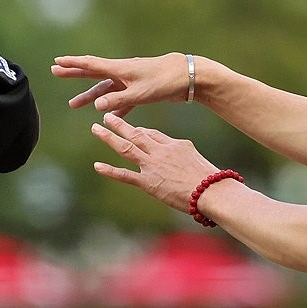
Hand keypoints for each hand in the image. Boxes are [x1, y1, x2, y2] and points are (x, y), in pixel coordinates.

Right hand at [52, 53, 190, 115]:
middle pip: (93, 73)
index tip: (56, 62)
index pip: (91, 65)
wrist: (189, 77)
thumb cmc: (166, 81)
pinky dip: (114, 106)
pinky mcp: (141, 89)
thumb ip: (119, 100)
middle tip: (55, 72)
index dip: (72, 64)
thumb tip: (97, 106)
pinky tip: (107, 116)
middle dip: (74, 74)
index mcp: (120, 68)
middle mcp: (123, 72)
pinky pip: (122, 99)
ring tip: (73, 105)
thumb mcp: (141, 93)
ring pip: (105, 89)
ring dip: (90, 96)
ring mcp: (131, 80)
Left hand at [89, 112, 217, 213]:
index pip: (152, 134)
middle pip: (136, 134)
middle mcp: (160, 151)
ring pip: (126, 148)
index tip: (130, 128)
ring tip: (96, 129)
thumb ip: (181, 153)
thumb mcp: (194, 158)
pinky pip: (125, 175)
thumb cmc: (208, 177)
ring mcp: (152, 166)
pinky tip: (97, 166)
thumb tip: (175, 156)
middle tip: (105, 116)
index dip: (139, 130)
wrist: (210, 190)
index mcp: (174, 144)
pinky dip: (110, 170)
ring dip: (109, 137)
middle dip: (119, 125)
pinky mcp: (148, 182)